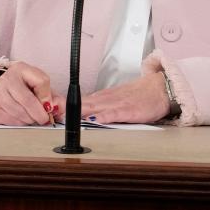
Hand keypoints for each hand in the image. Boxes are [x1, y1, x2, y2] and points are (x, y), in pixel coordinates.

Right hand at [0, 62, 53, 125]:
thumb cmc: (20, 90)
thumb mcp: (37, 87)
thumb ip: (52, 97)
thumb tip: (60, 108)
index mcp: (22, 68)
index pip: (41, 81)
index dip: (47, 98)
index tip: (49, 107)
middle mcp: (9, 78)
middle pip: (28, 100)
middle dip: (39, 114)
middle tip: (44, 119)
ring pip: (20, 113)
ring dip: (30, 120)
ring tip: (32, 118)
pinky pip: (11, 120)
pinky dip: (20, 124)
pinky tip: (21, 119)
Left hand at [52, 71, 171, 126]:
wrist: (160, 89)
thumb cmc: (141, 96)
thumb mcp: (117, 99)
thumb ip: (101, 106)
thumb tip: (84, 114)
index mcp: (104, 98)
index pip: (80, 101)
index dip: (64, 105)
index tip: (49, 108)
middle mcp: (108, 100)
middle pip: (83, 104)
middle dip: (66, 108)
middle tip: (50, 111)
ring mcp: (118, 104)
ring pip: (95, 107)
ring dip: (79, 111)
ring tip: (65, 115)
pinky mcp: (130, 111)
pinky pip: (115, 114)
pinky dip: (103, 117)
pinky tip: (95, 121)